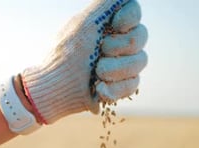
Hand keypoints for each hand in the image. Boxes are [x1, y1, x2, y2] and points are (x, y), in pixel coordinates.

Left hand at [22, 0, 147, 123]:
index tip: (115, 25)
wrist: (56, 87)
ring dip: (117, 68)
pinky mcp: (122, 87)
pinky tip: (100, 88)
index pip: (135, 12)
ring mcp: (123, 65)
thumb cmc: (66, 53)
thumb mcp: (83, 23)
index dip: (129, 18)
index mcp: (109, 25)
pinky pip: (133, 84)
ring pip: (140, 61)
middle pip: (141, 36)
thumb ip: (105, 5)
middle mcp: (119, 42)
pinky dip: (115, 87)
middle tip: (101, 50)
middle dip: (120, 45)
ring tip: (98, 73)